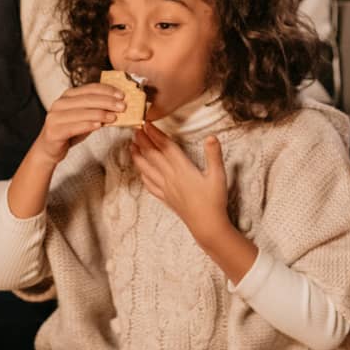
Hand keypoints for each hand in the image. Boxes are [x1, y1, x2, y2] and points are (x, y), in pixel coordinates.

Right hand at [32, 83, 126, 162]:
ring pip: (82, 112)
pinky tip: (99, 126)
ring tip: (115, 117)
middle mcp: (60, 103)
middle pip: (87, 99)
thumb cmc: (70, 130)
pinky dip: (87, 125)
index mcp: (68, 96)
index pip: (90, 88)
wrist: (49, 148)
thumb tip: (119, 106)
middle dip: (108, 102)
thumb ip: (98, 110)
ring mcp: (55, 116)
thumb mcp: (85, 118)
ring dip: (100, 114)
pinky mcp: (53, 131)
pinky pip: (73, 127)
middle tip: (123, 106)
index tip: (122, 95)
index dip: (107, 90)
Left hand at [130, 123, 230, 241]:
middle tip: (135, 129)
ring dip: (138, 157)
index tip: (147, 124)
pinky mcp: (166, 198)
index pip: (166, 147)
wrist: (207, 225)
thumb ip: (213, 155)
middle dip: (143, 141)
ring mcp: (166, 189)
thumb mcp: (218, 176)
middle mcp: (171, 177)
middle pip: (153, 156)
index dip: (156, 134)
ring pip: (147, 170)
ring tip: (131, 147)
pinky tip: (141, 173)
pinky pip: (150, 185)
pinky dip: (143, 176)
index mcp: (183, 169)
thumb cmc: (214, 201)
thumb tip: (211, 137)